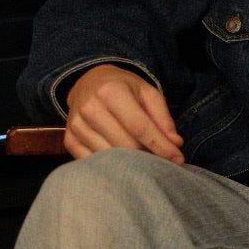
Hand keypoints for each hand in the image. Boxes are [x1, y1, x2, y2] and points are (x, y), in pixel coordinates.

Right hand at [64, 64, 184, 163]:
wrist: (87, 82)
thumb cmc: (123, 88)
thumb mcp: (147, 93)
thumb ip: (163, 118)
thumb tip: (175, 144)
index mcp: (111, 91)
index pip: (140, 127)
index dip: (161, 146)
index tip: (178, 159)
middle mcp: (90, 108)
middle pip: (125, 145)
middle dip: (148, 156)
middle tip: (162, 160)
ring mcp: (77, 126)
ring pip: (110, 157)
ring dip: (130, 164)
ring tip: (144, 160)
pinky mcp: (70, 140)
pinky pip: (94, 162)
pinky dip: (111, 166)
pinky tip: (122, 162)